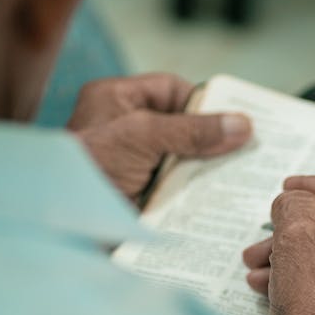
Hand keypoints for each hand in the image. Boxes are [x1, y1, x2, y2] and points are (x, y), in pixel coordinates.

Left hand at [68, 74, 251, 201]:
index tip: (233, 119)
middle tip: (250, 148)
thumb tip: (242, 125)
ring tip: (244, 176)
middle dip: (212, 139)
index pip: (169, 90)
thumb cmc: (90, 166)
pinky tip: (223, 199)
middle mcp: (125, 130)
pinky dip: (197, 194)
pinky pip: (177, 188)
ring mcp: (133, 165)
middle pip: (182, 127)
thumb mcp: (143, 136)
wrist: (63, 225)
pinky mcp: (140, 196)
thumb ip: (191, 130)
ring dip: (208, 169)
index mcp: (116, 101)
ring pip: (183, 160)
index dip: (202, 102)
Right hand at [243, 176, 314, 314]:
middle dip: (292, 230)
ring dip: (289, 253)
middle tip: (264, 236)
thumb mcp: (298, 234)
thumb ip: (295, 202)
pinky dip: (301, 273)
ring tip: (257, 265)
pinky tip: (267, 282)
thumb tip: (296, 201)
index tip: (284, 188)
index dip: (308, 188)